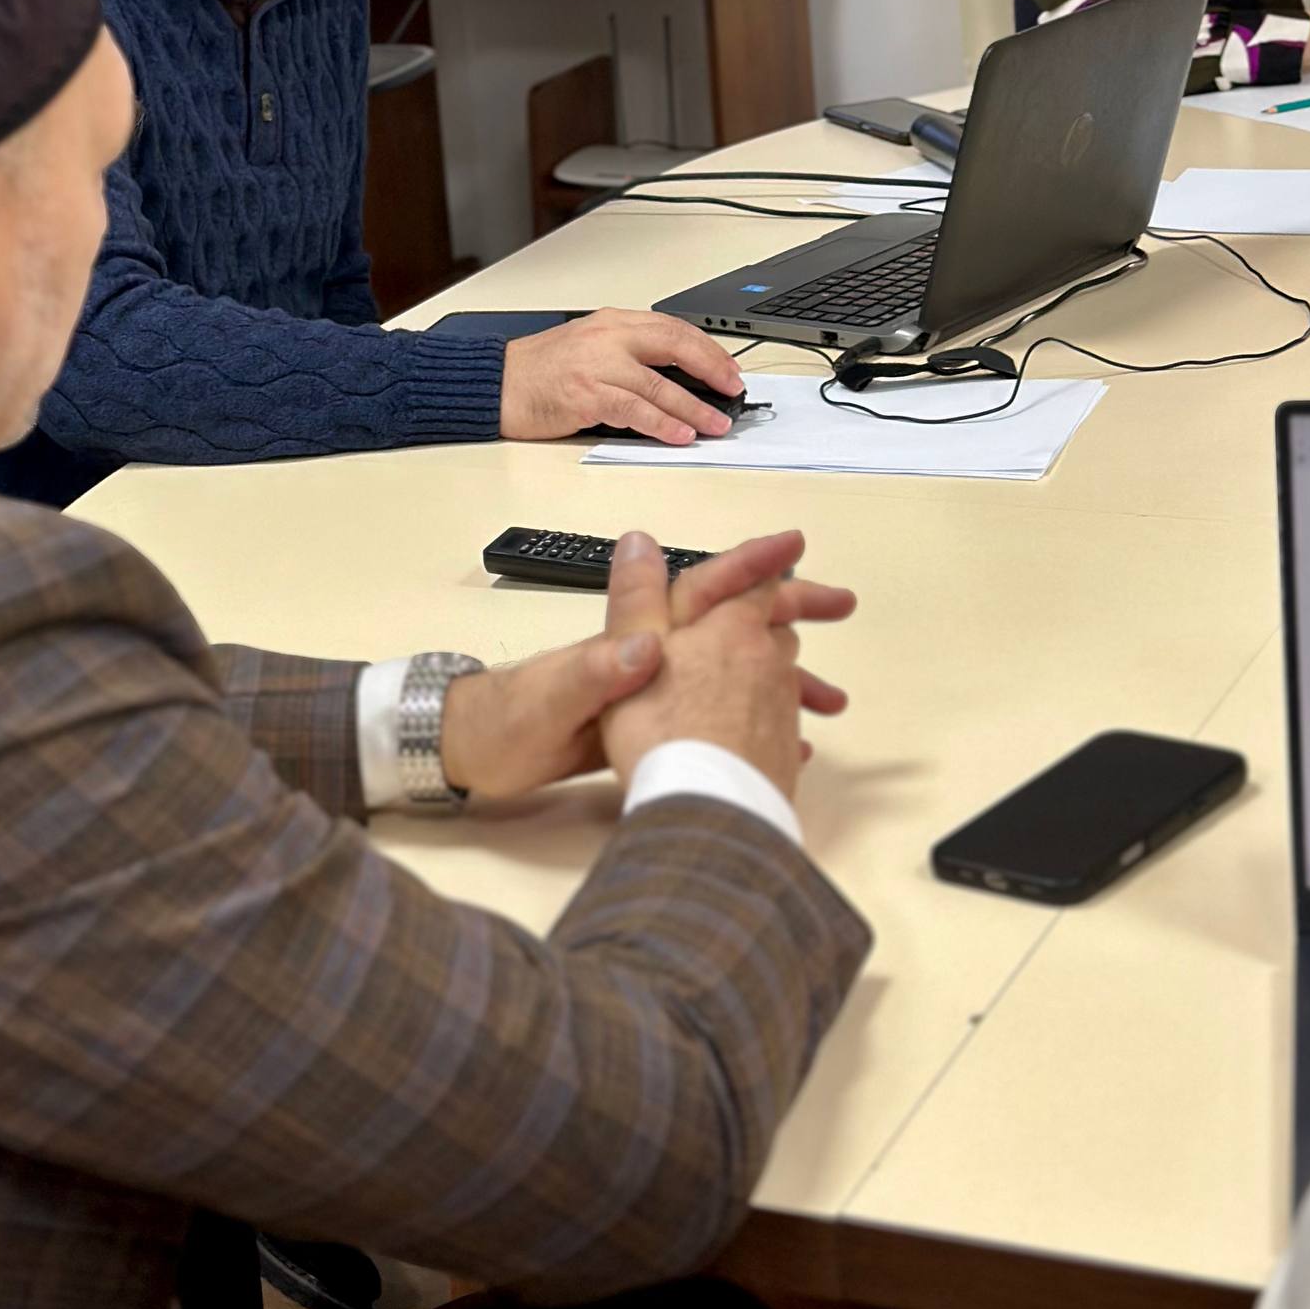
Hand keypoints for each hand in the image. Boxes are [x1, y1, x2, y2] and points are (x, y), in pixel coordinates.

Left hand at [439, 529, 855, 800]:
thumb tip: (650, 642)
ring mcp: (649, 689)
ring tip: (834, 698)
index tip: (796, 549)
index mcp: (627, 636)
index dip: (747, 566)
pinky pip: (716, 717)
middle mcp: (645, 654)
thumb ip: (598, 670)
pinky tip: (787, 745)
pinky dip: (755, 725)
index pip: (697, 587)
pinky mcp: (646, 728)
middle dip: (786, 609)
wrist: (467, 759)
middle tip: (841, 605)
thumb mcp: (549, 698)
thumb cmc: (502, 723)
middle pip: (728, 621)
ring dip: (782, 675)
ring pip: (730, 671)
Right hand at [499, 309, 748, 445]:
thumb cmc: (540, 370)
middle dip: (712, 368)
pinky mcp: (587, 395)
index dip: (707, 349)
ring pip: (660, 384)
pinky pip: (635, 410)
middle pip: (674, 346)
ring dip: (695, 406)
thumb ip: (629, 355)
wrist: (497, 382)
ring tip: (718, 422)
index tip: (728, 368)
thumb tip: (677, 380)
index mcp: (612, 322)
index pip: (672, 328)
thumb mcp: (589, 346)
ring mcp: (598, 366)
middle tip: (734, 388)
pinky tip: (681, 433)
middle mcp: (608, 337)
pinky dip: (663, 423)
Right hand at [600, 530, 850, 802]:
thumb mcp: (631, 653)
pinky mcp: (782, 750)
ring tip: (826, 691)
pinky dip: (786, 724)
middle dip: (801, 610)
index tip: (797, 543)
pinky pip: (787, 726)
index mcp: (730, 627)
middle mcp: (765, 660)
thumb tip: (638, 540)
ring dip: (802, 674)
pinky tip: (793, 745)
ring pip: (790, 677)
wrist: (704, 808)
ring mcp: (779, 707)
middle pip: (782, 627)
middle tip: (841, 602)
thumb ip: (637, 597)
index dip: (769, 560)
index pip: (757, 581)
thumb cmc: (659, 728)